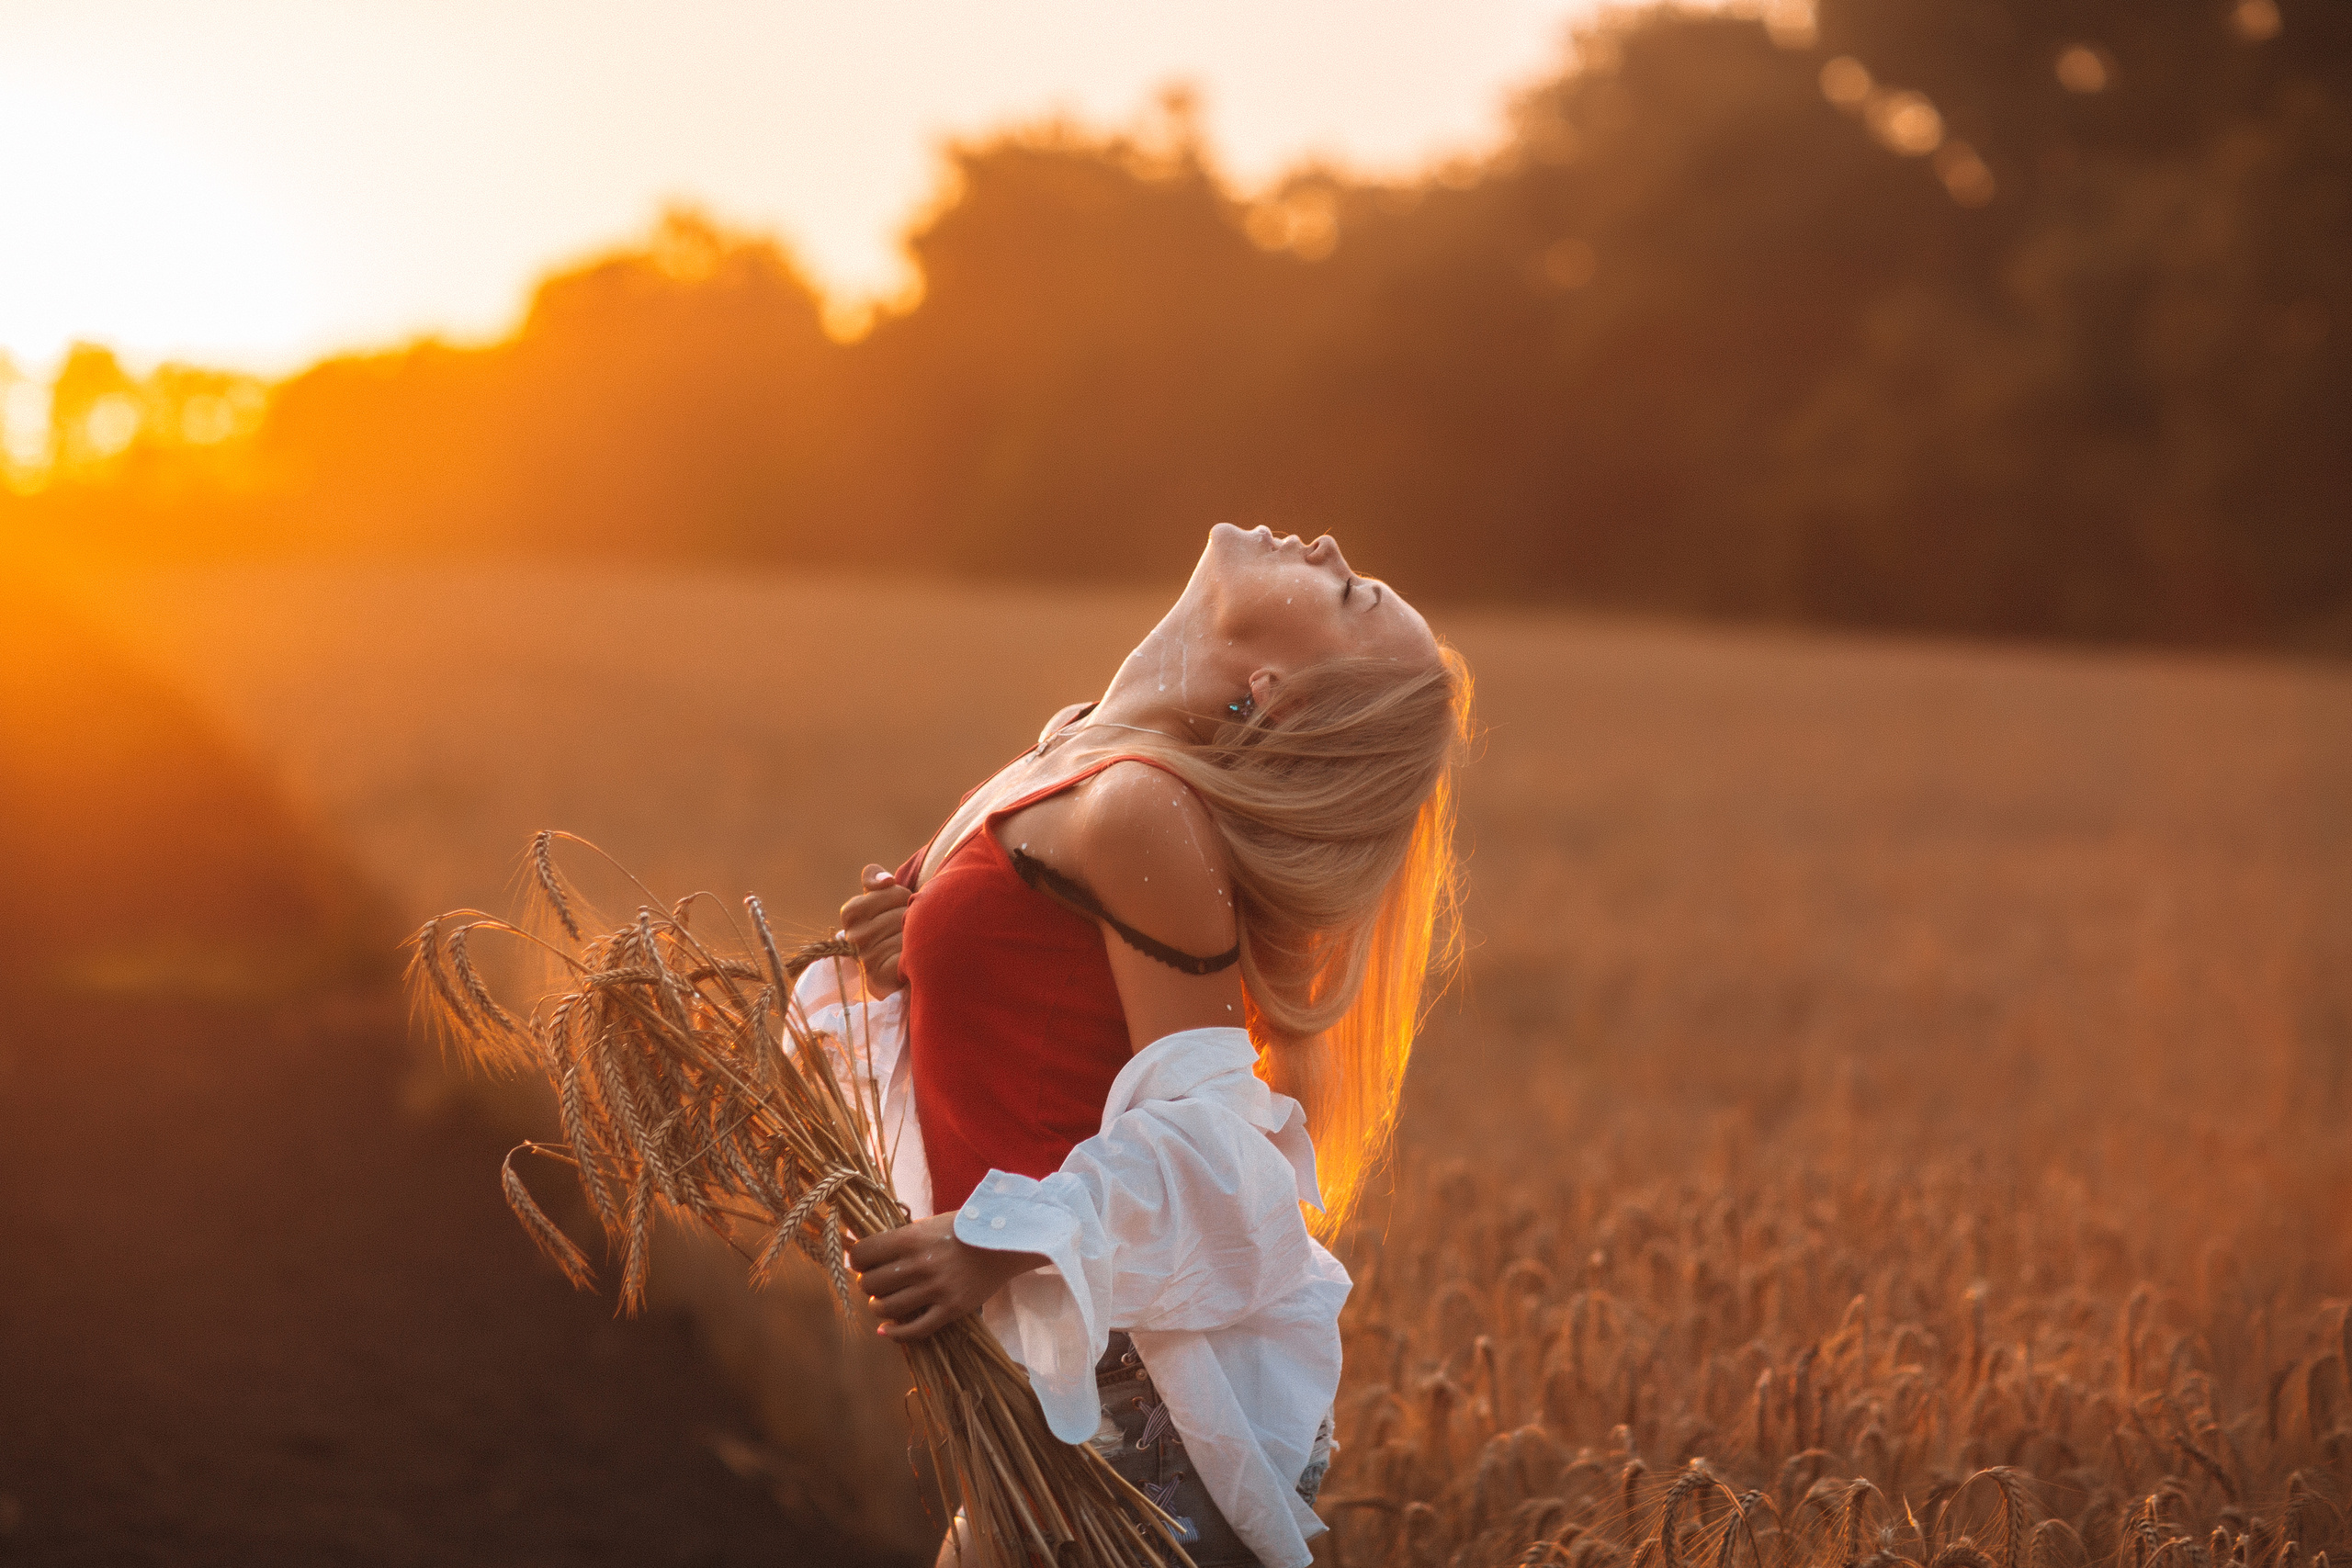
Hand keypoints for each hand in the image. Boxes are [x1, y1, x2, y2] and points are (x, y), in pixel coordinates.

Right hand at [838, 864, 910, 994]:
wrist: (896, 963)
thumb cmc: (891, 922)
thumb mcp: (880, 896)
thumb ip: (874, 878)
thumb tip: (886, 881)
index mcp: (851, 913)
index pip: (888, 892)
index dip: (900, 896)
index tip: (899, 905)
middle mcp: (853, 936)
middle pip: (900, 913)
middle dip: (911, 916)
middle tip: (907, 927)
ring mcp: (865, 958)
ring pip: (906, 933)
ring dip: (916, 934)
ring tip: (911, 940)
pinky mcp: (878, 976)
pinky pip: (906, 954)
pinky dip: (915, 953)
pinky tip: (912, 956)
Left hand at [847, 1212, 1045, 1340]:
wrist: (1007, 1242)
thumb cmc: (965, 1228)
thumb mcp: (929, 1224)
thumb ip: (900, 1238)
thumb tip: (865, 1253)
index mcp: (911, 1238)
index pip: (863, 1254)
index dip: (857, 1261)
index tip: (863, 1264)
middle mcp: (920, 1265)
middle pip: (870, 1284)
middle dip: (867, 1286)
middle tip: (877, 1283)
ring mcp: (936, 1289)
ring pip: (886, 1309)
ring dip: (879, 1308)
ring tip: (884, 1303)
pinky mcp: (951, 1309)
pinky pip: (914, 1331)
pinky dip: (895, 1334)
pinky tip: (887, 1330)